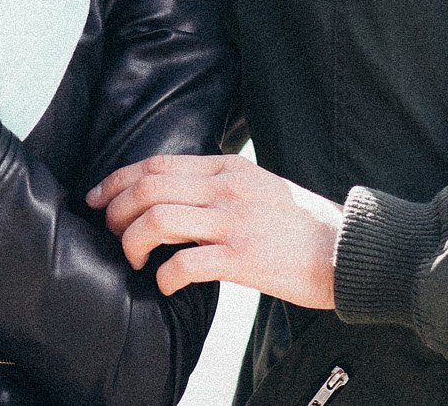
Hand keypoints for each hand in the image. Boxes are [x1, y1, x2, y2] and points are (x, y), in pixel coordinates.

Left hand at [86, 153, 341, 306]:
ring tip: (137, 260)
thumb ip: (220, 183)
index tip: (97, 198)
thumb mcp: (259, 186)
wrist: (350, 251)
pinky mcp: (244, 258)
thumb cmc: (302, 225)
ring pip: (157, 220)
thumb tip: (176, 192)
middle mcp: (227, 188)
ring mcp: (234, 222)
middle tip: (112, 234)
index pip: (156, 164)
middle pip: (148, 187)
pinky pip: (185, 263)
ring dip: (133, 242)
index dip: (117, 180)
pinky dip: (164, 276)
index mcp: (228, 167)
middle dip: (116, 211)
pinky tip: (165, 284)